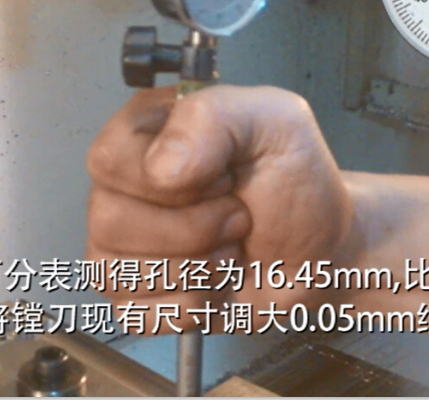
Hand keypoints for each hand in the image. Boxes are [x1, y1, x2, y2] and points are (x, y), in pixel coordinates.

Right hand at [85, 85, 353, 332]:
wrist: (321, 249)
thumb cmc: (294, 181)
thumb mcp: (275, 121)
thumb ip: (215, 115)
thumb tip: (159, 167)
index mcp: (144, 130)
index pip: (110, 159)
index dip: (169, 183)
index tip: (224, 179)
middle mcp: (121, 182)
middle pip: (108, 220)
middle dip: (192, 230)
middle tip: (238, 218)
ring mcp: (119, 239)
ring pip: (116, 270)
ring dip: (195, 269)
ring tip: (230, 249)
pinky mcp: (132, 290)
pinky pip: (134, 313)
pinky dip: (190, 305)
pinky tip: (215, 282)